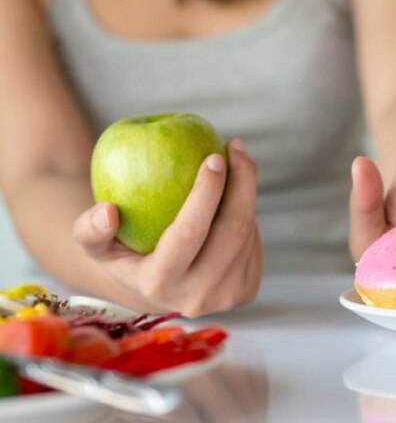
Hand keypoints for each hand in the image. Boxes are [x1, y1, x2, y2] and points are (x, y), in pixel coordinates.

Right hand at [72, 139, 261, 317]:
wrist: (157, 289)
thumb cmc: (125, 252)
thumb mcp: (97, 245)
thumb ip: (89, 229)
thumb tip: (107, 211)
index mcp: (158, 284)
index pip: (189, 233)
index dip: (206, 193)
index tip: (214, 157)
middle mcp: (196, 297)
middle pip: (233, 231)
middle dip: (243, 182)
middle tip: (236, 148)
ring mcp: (226, 297)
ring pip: (248, 234)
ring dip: (246, 193)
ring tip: (236, 164)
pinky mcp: (246, 291)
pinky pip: (254, 243)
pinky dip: (248, 213)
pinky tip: (236, 195)